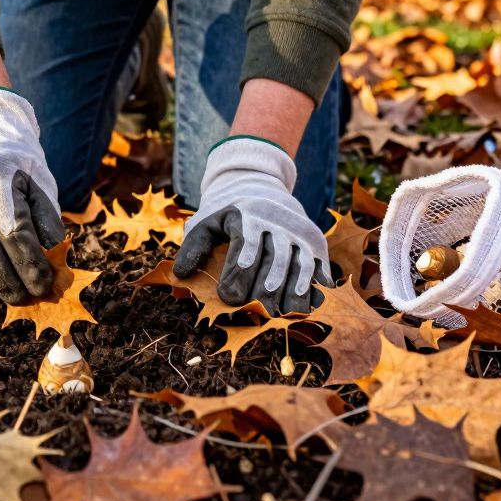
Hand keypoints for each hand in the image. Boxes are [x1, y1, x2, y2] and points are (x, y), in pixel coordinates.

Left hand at [172, 137, 331, 313]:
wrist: (262, 187)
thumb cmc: (228, 216)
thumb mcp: (207, 222)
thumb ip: (193, 247)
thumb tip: (181, 274)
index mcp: (247, 216)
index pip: (245, 245)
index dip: (237, 273)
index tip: (228, 298)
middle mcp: (277, 222)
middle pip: (275, 259)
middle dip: (267, 288)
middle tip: (258, 312)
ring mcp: (299, 231)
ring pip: (300, 263)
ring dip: (295, 290)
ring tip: (287, 313)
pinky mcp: (314, 241)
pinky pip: (320, 264)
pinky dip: (319, 285)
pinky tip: (314, 305)